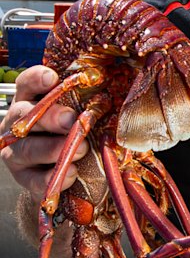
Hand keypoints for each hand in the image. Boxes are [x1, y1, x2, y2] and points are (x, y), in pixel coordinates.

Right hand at [0, 66, 86, 203]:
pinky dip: (53, 178)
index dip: (36, 78)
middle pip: (24, 115)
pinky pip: (34, 179)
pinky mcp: (23, 177)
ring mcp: (15, 151)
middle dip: (50, 116)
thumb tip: (105, 98)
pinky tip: (72, 173)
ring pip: (28, 148)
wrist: (61, 169)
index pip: (26, 84)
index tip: (51, 77)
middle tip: (72, 120)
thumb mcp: (75, 112)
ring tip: (81, 149)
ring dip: (54, 149)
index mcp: (29, 101)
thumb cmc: (69, 132)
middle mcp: (17, 123)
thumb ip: (81, 104)